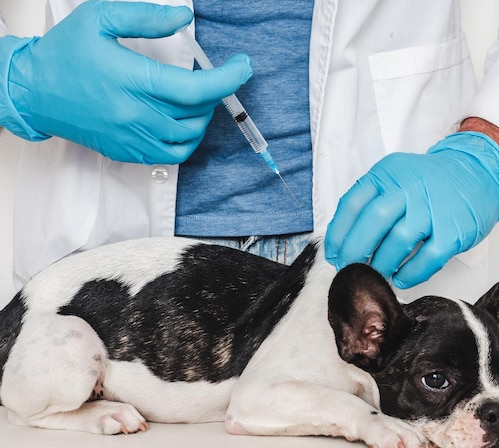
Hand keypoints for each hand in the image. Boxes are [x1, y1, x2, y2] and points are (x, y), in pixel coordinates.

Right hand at [0, 1, 251, 163]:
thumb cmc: (65, 52)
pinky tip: (183, 121)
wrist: (32, 91)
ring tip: (196, 97)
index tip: (243, 66)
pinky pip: (172, 156)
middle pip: (197, 113)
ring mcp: (132, 138)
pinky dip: (188, 140)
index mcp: (132, 80)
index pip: (196, 89)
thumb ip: (146, 17)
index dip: (228, 80)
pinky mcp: (127, 152)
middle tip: (214, 76)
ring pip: (189, 138)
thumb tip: (185, 19)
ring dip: (203, 117)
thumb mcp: (99, 18)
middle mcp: (135, 115)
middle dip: (217, 93)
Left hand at [325, 132, 498, 288]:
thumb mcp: (395, 178)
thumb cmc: (429, 183)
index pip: (353, 204)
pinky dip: (411, 273)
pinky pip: (428, 258)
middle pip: (373, 221)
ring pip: (399, 241)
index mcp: (388, 174)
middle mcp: (409, 187)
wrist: (477, 172)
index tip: (334, 254)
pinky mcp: (453, 230)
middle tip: (350, 269)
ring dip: (382, 263)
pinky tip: (402, 278)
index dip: (338, 234)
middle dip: (355, 251)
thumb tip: (343, 242)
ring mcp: (433, 208)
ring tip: (377, 274)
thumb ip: (371, 202)